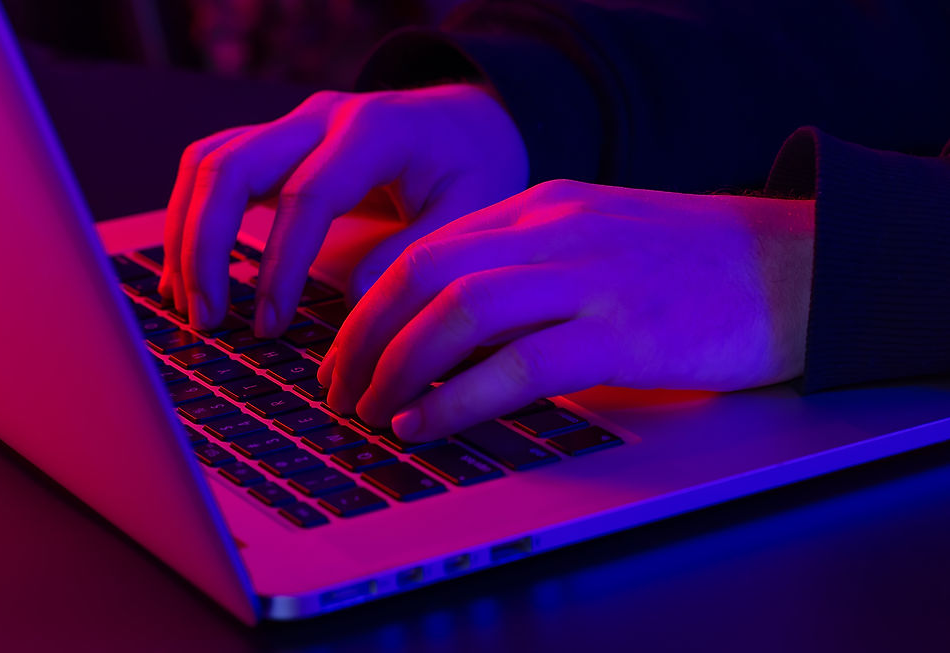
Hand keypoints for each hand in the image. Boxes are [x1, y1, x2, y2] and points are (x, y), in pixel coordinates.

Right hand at [159, 84, 527, 335]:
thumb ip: (413, 255)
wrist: (469, 125)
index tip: (269, 326)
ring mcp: (293, 125)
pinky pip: (215, 170)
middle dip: (203, 247)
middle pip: (229, 167)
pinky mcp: (279, 145)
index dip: (279, 266)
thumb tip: (350, 310)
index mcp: (373, 129)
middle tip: (207, 319)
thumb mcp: (472, 212)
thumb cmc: (474, 169)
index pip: (306, 196)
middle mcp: (321, 116)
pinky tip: (191, 273)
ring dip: (186, 235)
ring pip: (207, 163)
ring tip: (190, 306)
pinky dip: (193, 219)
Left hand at [319, 180, 814, 440]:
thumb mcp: (594, 237)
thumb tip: (446, 323)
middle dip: (363, 336)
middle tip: (340, 388)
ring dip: (398, 367)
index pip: (427, 248)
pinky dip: (458, 398)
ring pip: (459, 311)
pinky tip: (428, 425)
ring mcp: (591, 277)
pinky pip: (518, 364)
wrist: (792, 268)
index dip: (369, 305)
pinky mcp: (624, 333)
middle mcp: (555, 231)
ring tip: (373, 411)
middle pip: (424, 273)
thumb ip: (524, 266)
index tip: (345, 351)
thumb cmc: (689, 264)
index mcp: (542, 207)